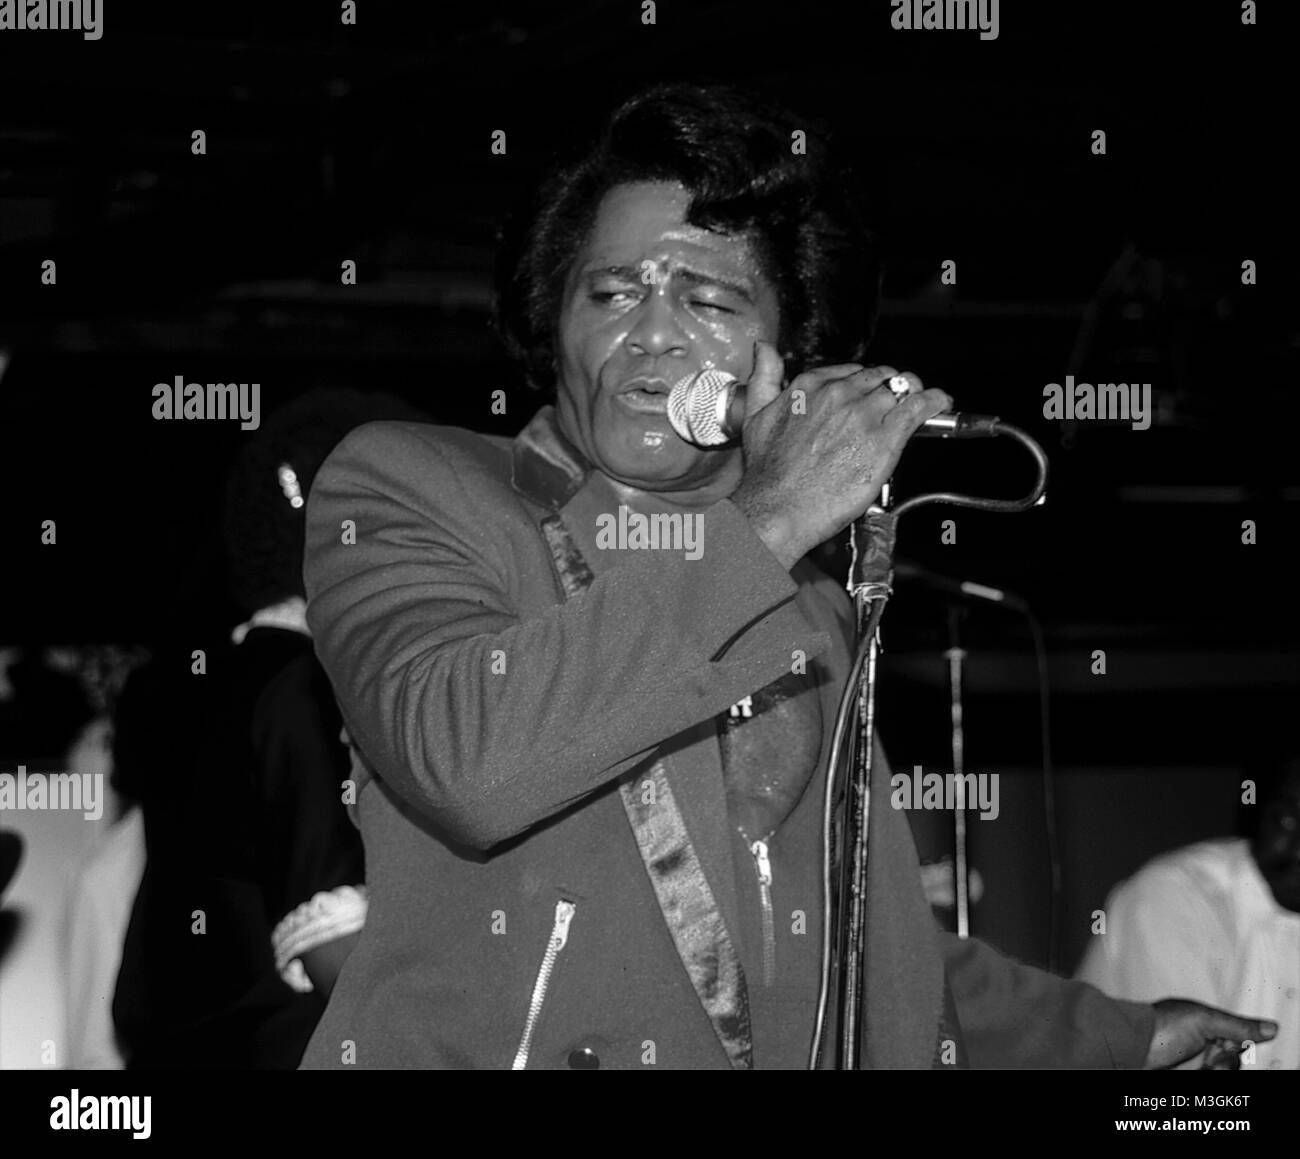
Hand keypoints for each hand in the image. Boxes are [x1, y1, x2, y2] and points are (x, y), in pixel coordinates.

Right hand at [730, 340, 951, 569]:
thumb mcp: (756, 414)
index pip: (852, 371)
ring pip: (902, 389)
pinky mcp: (885, 440)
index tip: (867, 395)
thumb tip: (764, 349)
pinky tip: (940, 402)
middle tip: (895, 404)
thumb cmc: (768, 472)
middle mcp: (839, 395)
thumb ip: (765, 376)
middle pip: (881, 378)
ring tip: (920, 403)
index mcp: (811, 386)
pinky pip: (919, 408)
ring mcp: (864, 415)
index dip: (864, 384)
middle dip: (891, 388)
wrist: (779, 507)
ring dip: (913, 394)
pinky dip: (934, 402)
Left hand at [1143, 998, 1277, 1068]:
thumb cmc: (1158, 1026)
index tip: (1224, 1045)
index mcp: (1207, 1025)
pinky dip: (1205, 1075)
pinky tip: (1193, 1070)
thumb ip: (1238, 1026)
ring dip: (1215, 1070)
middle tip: (1209, 1058)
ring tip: (1199, 1066)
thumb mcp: (1204, 1020)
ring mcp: (1193, 1061)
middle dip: (1223, 1062)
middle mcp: (1202, 1044)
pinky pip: (1207, 1079)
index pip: (1237, 1041)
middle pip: (1231, 1062)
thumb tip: (1269, 1027)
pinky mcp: (1186, 1074)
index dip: (1234, 1047)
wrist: (1130, 1046)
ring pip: (1221, 1072)